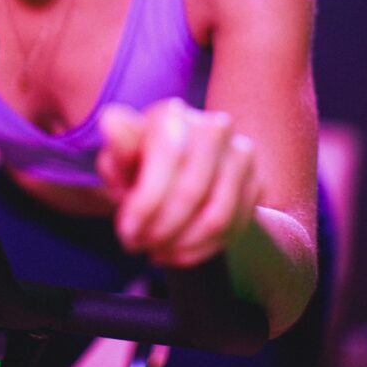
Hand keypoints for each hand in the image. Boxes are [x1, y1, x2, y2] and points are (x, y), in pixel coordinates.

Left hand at [97, 99, 260, 266]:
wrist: (176, 173)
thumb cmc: (140, 166)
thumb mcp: (120, 158)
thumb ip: (119, 146)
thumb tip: (110, 121)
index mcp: (173, 114)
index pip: (168, 158)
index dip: (147, 202)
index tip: (127, 233)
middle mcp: (214, 127)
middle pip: (192, 191)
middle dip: (162, 228)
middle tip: (139, 246)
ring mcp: (240, 153)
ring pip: (217, 216)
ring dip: (182, 244)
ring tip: (157, 250)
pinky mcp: (256, 181)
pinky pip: (234, 228)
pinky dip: (202, 249)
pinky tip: (178, 251)